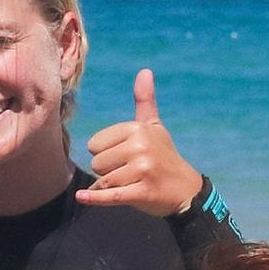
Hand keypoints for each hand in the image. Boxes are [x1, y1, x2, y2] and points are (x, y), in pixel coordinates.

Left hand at [77, 67, 205, 214]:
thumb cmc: (163, 155)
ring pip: (102, 181)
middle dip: (107, 171)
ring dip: (110, 187)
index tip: (126, 156)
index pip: (94, 144)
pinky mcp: (142, 193)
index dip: (105, 153)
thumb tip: (144, 71)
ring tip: (131, 183)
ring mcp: (143, 170)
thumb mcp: (154, 127)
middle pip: (96, 163)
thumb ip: (144, 101)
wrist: (186, 189)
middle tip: (131, 172)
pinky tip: (83, 196)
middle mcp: (141, 147)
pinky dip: (95, 198)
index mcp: (138, 129)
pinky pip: (109, 196)